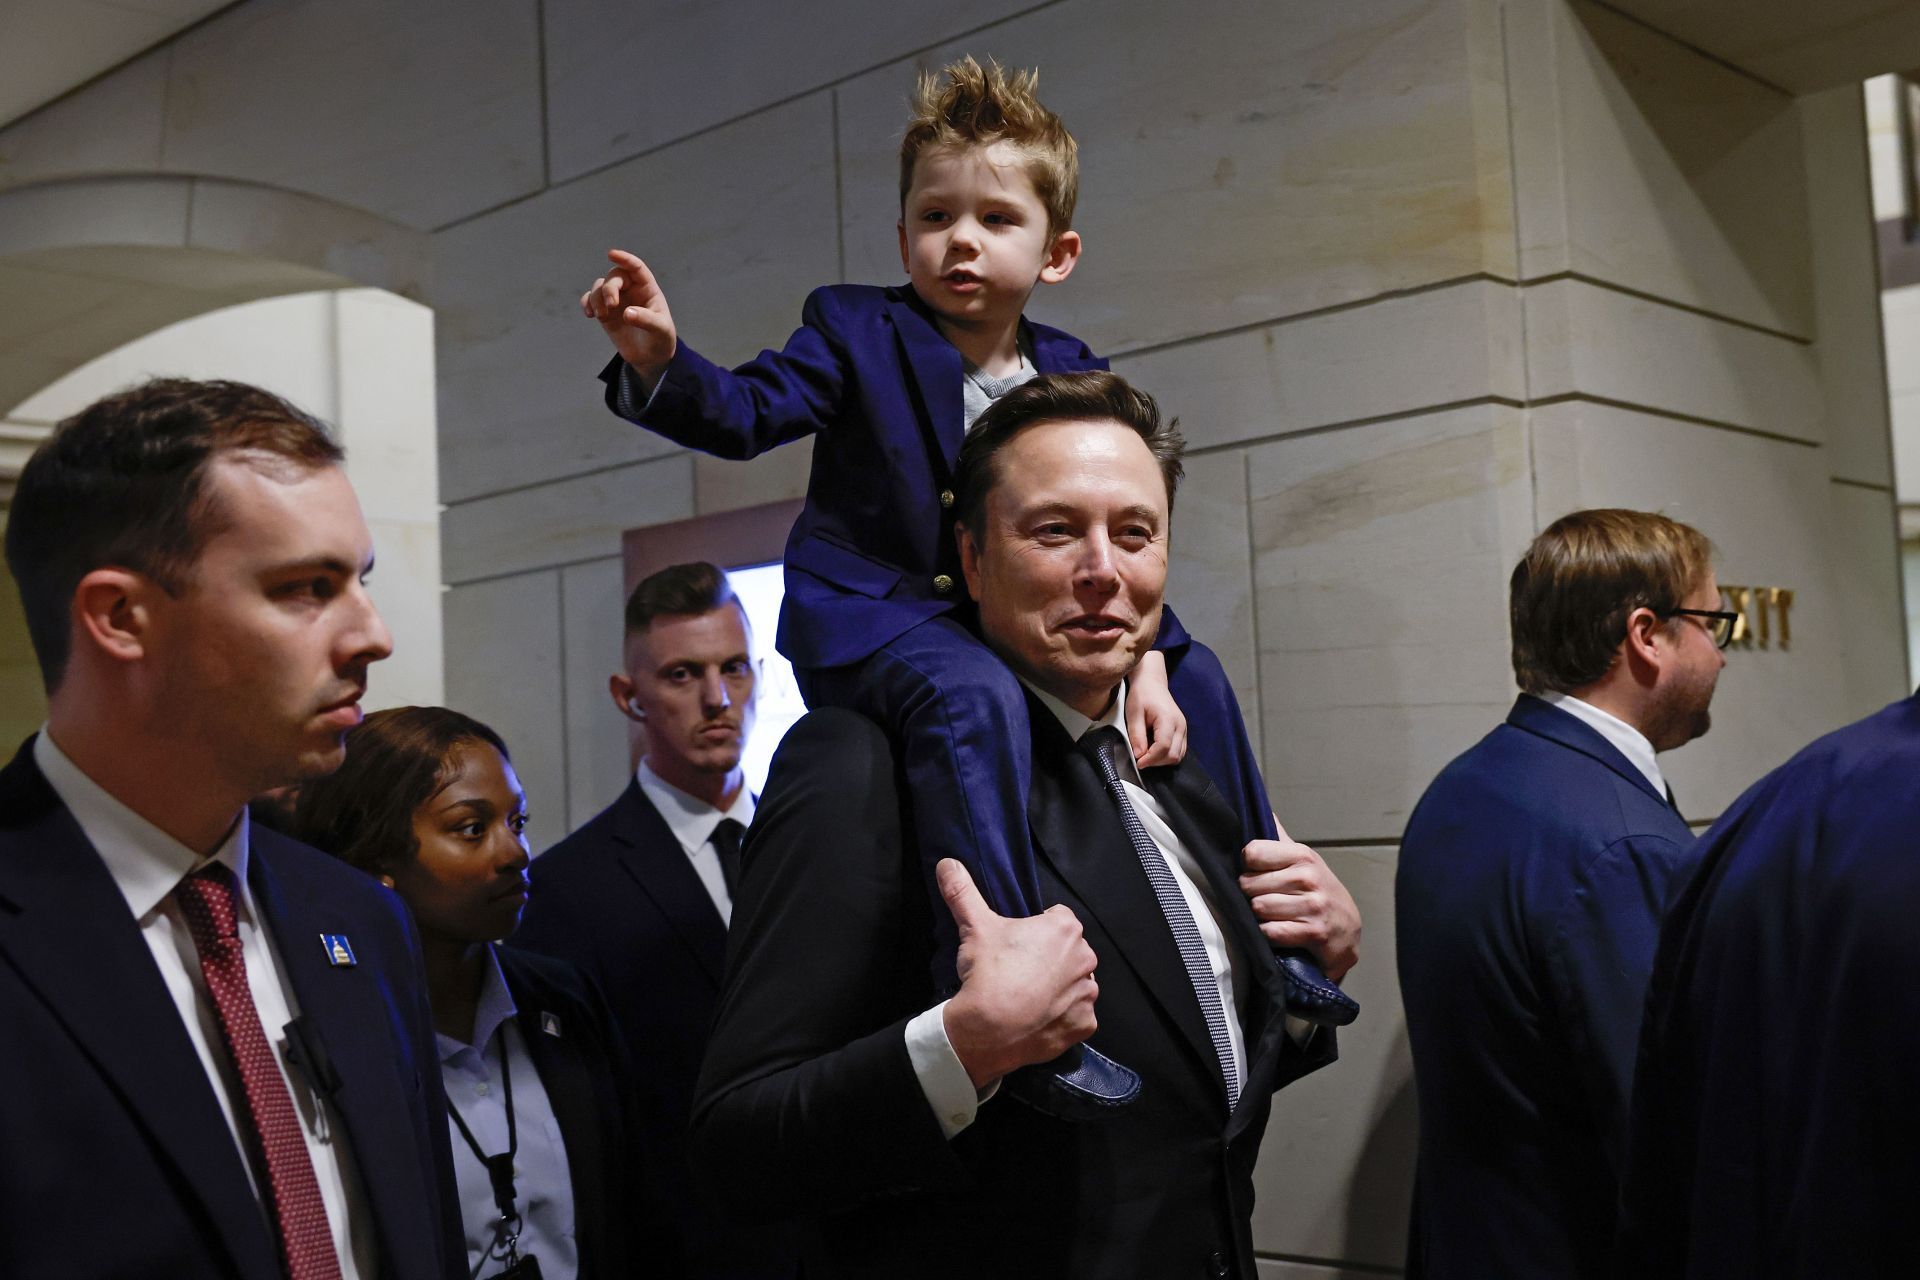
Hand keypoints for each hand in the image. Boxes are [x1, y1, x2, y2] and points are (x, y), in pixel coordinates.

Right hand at [581, 248, 676, 386]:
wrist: (650, 357)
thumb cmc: (660, 340)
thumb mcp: (660, 331)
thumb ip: (646, 320)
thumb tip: (627, 313)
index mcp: (647, 289)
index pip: (636, 268)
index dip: (624, 259)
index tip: (611, 254)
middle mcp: (630, 290)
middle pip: (614, 277)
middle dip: (609, 288)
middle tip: (611, 305)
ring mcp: (616, 299)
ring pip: (599, 287)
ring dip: (596, 298)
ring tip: (602, 316)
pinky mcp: (605, 311)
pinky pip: (590, 299)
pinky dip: (587, 303)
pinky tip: (589, 314)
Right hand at [936, 859, 1099, 1088]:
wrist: (988, 1030)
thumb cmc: (987, 972)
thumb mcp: (974, 926)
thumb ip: (963, 891)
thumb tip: (947, 862)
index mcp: (1065, 928)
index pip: (1056, 919)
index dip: (1035, 930)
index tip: (1016, 946)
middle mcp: (1086, 958)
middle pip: (1068, 952)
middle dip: (1050, 959)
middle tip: (1019, 972)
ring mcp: (1088, 994)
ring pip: (1075, 983)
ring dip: (1059, 988)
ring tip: (1028, 997)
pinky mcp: (1086, 1024)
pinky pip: (1077, 1016)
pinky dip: (1062, 1018)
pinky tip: (1038, 1018)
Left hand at [1125, 650, 1186, 767]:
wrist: (1152, 683)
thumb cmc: (1142, 695)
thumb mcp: (1134, 713)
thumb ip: (1136, 735)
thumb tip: (1139, 755)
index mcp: (1169, 719)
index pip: (1163, 747)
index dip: (1150, 758)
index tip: (1138, 762)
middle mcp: (1180, 726)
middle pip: (1173, 755)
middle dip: (1156, 762)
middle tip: (1140, 758)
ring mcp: (1184, 729)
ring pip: (1178, 756)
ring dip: (1162, 760)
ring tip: (1146, 754)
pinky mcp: (1182, 732)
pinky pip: (1179, 751)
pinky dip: (1166, 755)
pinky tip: (1154, 750)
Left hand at [1238, 818, 1360, 980]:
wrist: (1347, 930)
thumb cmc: (1319, 892)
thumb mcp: (1305, 861)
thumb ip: (1280, 839)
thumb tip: (1264, 810)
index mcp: (1302, 856)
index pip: (1252, 852)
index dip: (1248, 866)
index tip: (1257, 873)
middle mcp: (1308, 877)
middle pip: (1249, 883)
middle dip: (1251, 894)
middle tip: (1267, 898)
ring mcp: (1312, 905)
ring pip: (1258, 908)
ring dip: (1260, 916)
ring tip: (1274, 915)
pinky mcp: (1313, 932)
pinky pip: (1270, 932)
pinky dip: (1269, 934)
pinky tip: (1280, 930)